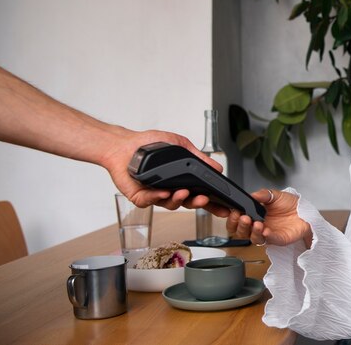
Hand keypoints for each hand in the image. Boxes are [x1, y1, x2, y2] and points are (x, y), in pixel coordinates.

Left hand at [100, 128, 222, 209]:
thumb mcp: (181, 146)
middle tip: (203, 199)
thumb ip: (199, 158)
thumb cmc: (151, 144)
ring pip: (171, 205)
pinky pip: (151, 202)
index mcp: (182, 180)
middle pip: (188, 203)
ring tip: (182, 192)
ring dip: (178, 199)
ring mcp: (156, 195)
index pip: (200, 194)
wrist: (125, 144)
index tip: (224, 206)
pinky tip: (163, 192)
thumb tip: (217, 167)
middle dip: (198, 203)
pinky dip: (157, 197)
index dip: (213, 203)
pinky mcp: (141, 197)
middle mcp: (170, 190)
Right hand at [226, 189, 311, 246]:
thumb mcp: (274, 195)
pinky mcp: (279, 239)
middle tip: (242, 217)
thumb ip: (262, 195)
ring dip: (252, 232)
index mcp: (254, 215)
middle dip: (238, 226)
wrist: (305, 210)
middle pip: (242, 232)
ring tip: (255, 223)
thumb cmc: (290, 204)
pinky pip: (270, 240)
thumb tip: (251, 195)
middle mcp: (259, 226)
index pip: (238, 221)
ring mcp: (268, 234)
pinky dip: (266, 236)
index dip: (233, 219)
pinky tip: (265, 230)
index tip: (233, 212)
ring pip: (253, 239)